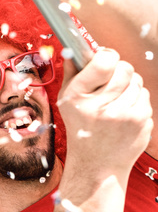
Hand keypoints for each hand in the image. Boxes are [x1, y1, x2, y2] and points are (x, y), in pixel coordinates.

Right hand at [57, 48, 152, 176]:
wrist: (97, 163)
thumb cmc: (81, 127)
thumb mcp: (67, 102)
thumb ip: (72, 73)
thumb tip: (73, 48)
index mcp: (79, 97)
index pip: (105, 61)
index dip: (107, 55)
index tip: (103, 59)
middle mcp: (102, 105)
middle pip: (125, 68)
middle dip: (119, 69)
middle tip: (110, 80)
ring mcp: (125, 114)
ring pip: (137, 81)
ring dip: (128, 85)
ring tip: (116, 100)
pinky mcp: (141, 120)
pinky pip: (144, 96)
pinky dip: (136, 100)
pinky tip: (124, 112)